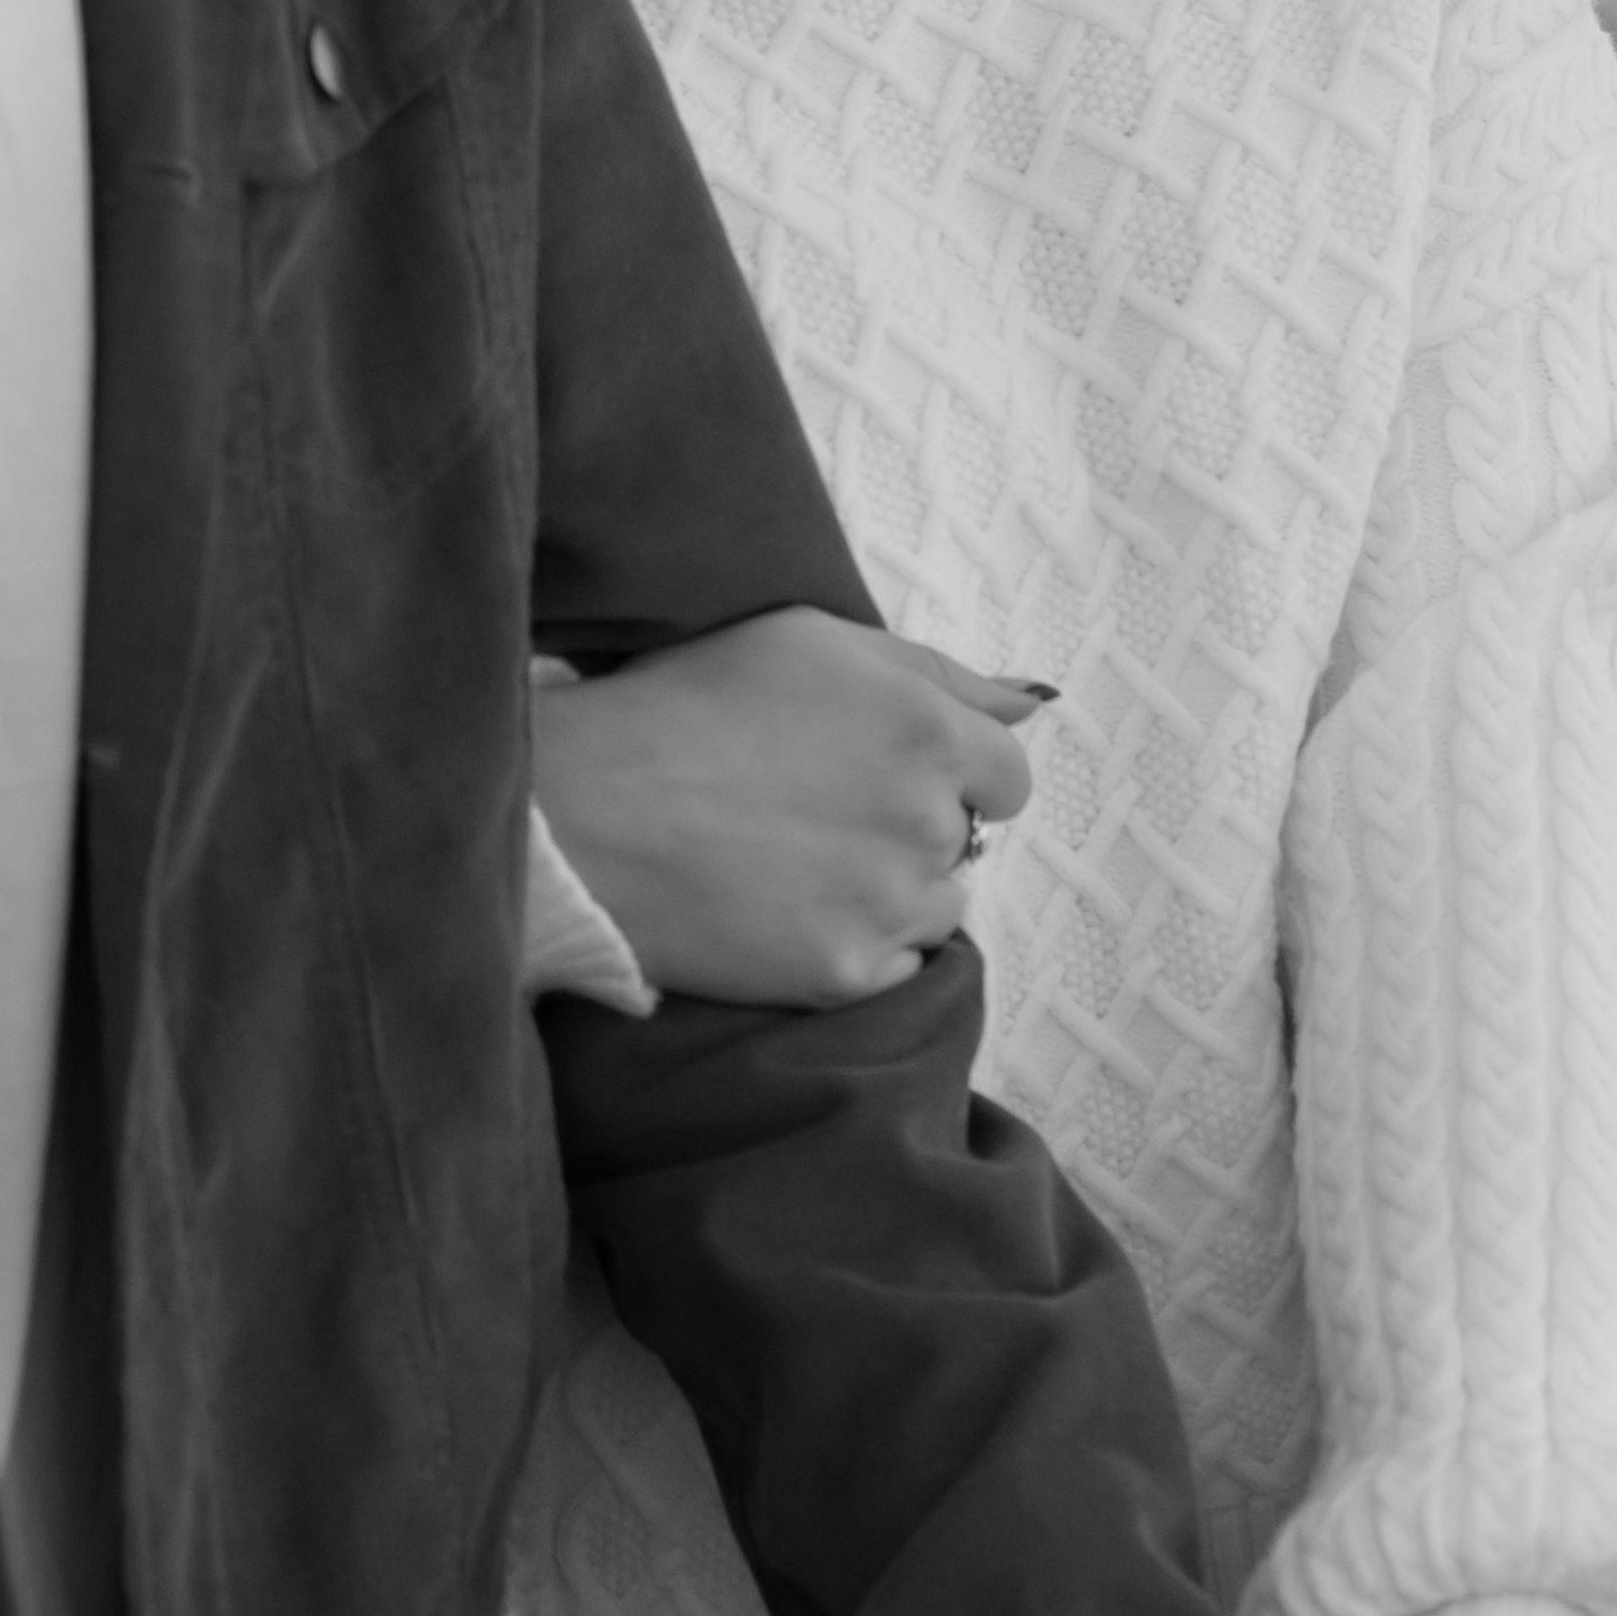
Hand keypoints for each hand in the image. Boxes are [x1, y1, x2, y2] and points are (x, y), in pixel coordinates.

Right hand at [524, 609, 1047, 1006]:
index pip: (1007, 776)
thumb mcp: (810, 640)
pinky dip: (856, 946)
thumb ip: (936, 671)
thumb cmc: (684, 701)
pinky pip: (894, 968)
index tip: (884, 772)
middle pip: (962, 841)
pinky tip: (786, 910)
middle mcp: (926, 820)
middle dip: (907, 825)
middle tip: (812, 809)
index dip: (951, 773)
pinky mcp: (843, 975)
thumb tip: (1033, 704)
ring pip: (938, 907)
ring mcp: (888, 905)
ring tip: (795, 862)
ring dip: (891, 890)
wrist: (584, 810)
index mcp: (927, 729)